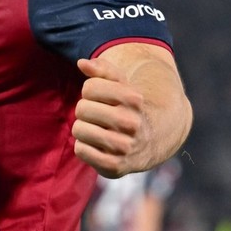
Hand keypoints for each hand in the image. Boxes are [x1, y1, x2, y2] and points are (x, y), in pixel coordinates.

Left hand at [71, 56, 145, 178]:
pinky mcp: (115, 166)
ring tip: (96, 130)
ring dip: (82, 129)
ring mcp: (124, 146)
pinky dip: (82, 146)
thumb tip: (82, 63)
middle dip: (85, 110)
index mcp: (134, 99)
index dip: (90, 91)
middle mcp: (132, 123)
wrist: (151, 142)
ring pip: (79, 129)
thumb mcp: (121, 85)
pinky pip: (81, 150)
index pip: (90, 87)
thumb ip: (102, 69)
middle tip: (97, 116)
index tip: (101, 98)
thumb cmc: (127, 108)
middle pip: (82, 108)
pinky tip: (95, 145)